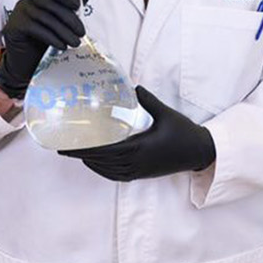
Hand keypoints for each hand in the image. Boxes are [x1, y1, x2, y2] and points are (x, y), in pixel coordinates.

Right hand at [0, 0, 87, 98]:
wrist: (24, 60)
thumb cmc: (40, 39)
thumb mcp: (59, 22)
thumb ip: (70, 6)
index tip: (77, 6)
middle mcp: (27, 2)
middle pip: (51, 4)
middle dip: (70, 19)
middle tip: (81, 32)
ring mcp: (19, 13)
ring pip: (45, 18)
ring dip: (64, 32)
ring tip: (75, 42)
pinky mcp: (14, 26)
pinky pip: (36, 29)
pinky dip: (52, 38)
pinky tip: (61, 45)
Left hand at [58, 86, 214, 180]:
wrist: (199, 152)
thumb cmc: (184, 132)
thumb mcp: (166, 113)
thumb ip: (149, 100)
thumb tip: (134, 86)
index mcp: (139, 147)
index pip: (105, 150)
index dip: (84, 149)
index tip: (68, 146)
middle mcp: (136, 162)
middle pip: (102, 161)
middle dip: (81, 155)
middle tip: (63, 148)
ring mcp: (139, 170)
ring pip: (108, 170)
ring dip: (91, 163)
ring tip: (77, 154)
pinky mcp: (142, 174)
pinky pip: (117, 175)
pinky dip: (104, 171)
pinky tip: (98, 164)